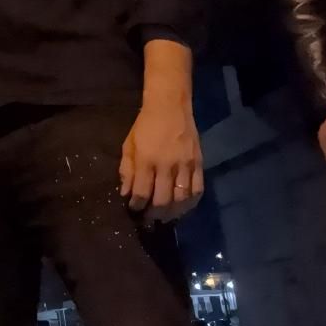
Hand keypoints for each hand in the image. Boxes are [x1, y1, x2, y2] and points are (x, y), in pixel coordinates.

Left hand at [120, 94, 204, 221]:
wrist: (169, 106)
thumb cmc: (145, 125)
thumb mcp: (129, 145)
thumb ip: (127, 170)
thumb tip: (126, 194)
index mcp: (147, 160)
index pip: (142, 192)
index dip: (137, 206)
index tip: (134, 210)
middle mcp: (167, 165)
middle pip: (163, 200)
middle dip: (154, 214)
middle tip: (149, 219)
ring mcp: (185, 165)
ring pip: (181, 199)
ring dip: (173, 213)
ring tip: (165, 218)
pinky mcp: (199, 163)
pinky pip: (198, 189)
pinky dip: (191, 203)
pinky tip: (183, 208)